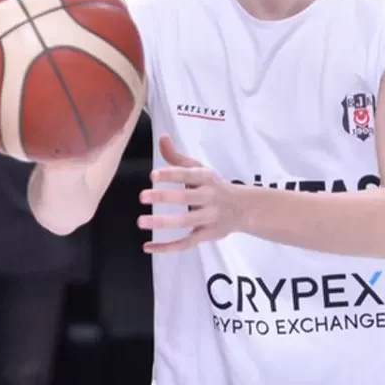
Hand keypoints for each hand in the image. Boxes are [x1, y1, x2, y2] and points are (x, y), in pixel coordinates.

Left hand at [138, 136, 240, 253]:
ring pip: (186, 221)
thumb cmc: (214, 186)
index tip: (153, 175)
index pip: (188, 174)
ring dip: (163, 222)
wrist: (244, 209)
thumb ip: (177, 157)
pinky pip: (186, 243)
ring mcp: (209, 218)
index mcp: (206, 178)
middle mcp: (209, 197)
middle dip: (165, 197)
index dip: (171, 174)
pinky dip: (168, 247)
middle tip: (142, 196)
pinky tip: (148, 247)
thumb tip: (162, 137)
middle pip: (187, 197)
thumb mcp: (199, 169)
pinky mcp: (207, 235)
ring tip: (141, 221)